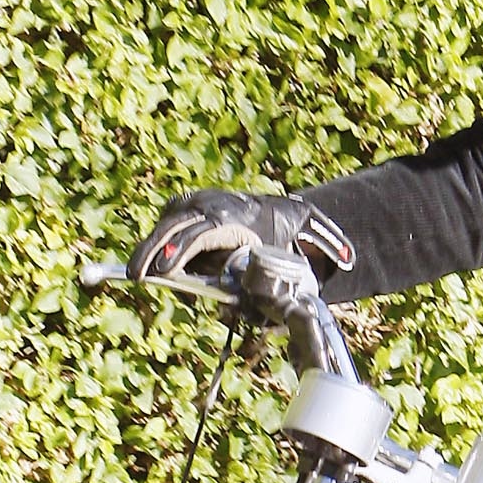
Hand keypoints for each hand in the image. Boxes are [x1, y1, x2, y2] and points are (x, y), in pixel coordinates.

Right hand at [129, 190, 353, 283]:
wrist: (268, 207)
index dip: (181, 248)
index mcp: (230, 212)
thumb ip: (327, 240)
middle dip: (154, 252)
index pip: (200, 230)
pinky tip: (144, 268)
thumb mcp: (307, 225)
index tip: (167, 268)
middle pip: (174, 230)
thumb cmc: (282, 221)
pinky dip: (154, 249)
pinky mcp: (182, 213)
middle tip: (138, 276)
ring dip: (148, 252)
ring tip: (134, 275)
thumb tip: (349, 259)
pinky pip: (165, 233)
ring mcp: (191, 207)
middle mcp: (207, 206)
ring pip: (165, 230)